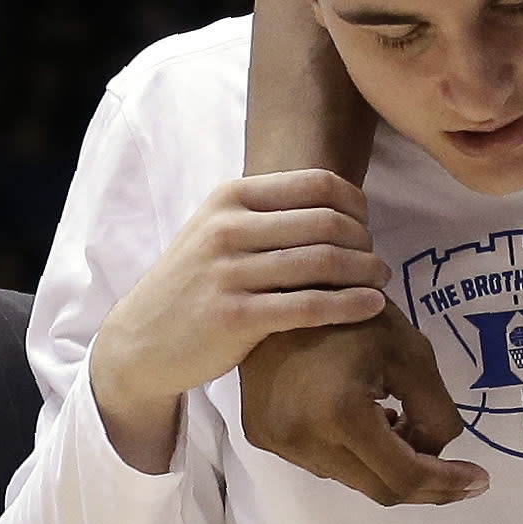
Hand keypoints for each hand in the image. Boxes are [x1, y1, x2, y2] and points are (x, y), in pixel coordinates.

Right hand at [89, 172, 393, 474]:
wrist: (142, 339)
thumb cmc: (194, 284)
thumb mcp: (217, 231)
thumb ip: (267, 214)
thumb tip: (338, 205)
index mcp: (229, 198)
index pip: (316, 184)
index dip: (355, 204)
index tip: (367, 225)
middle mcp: (227, 228)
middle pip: (327, 222)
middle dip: (364, 241)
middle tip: (377, 260)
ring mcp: (229, 272)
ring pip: (323, 262)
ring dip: (366, 272)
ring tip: (380, 281)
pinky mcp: (236, 317)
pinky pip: (311, 306)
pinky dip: (351, 305)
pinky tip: (372, 306)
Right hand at [236, 309, 486, 506]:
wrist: (284, 287)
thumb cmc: (354, 309)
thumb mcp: (412, 353)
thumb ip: (437, 413)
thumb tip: (437, 454)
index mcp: (340, 414)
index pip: (403, 477)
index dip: (447, 484)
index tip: (480, 481)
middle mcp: (303, 439)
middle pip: (379, 489)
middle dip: (425, 483)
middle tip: (458, 472)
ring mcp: (278, 441)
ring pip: (352, 479)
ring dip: (388, 466)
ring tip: (405, 427)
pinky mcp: (263, 435)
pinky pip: (324, 462)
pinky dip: (357, 454)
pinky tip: (370, 421)